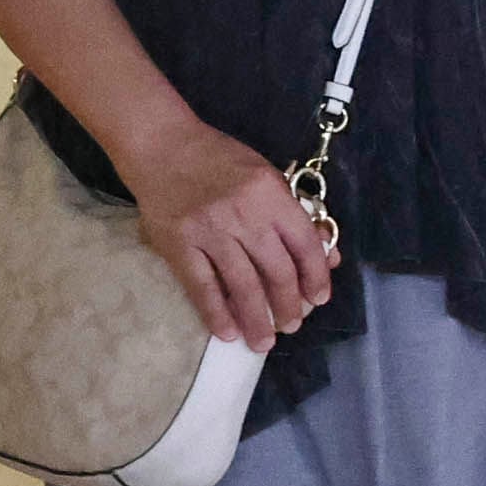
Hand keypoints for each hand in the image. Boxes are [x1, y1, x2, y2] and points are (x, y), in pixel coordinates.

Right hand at [123, 116, 332, 353]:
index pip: (304, 244)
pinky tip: (227, 332)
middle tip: (291, 325)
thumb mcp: (264, 175)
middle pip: (277, 272)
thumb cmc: (217, 158)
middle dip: (289, 306)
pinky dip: (216, 313)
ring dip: (257, 319)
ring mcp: (209, 230)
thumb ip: (292, 214)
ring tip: (263, 341)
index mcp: (269, 193)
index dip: (316, 277)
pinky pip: (202, 286)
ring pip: (242, 286)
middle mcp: (244, 213)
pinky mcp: (179, 243)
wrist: (160, 144)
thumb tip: (326, 256)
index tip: (318, 299)